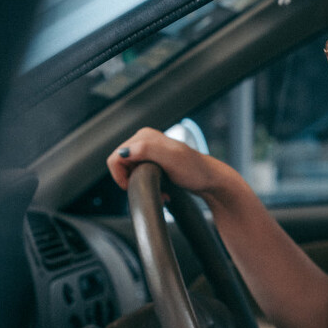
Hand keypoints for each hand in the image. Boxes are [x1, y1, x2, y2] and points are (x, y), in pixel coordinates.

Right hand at [106, 127, 239, 198]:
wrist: (211, 180)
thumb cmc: (195, 171)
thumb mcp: (171, 159)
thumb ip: (146, 150)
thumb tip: (123, 151)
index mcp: (144, 136)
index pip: (116, 157)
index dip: (120, 176)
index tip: (134, 187)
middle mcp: (144, 140)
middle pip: (121, 165)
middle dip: (132, 181)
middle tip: (153, 189)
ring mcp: (149, 151)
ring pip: (130, 171)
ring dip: (141, 185)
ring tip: (160, 191)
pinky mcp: (154, 161)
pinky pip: (140, 174)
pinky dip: (148, 184)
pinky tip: (162, 190)